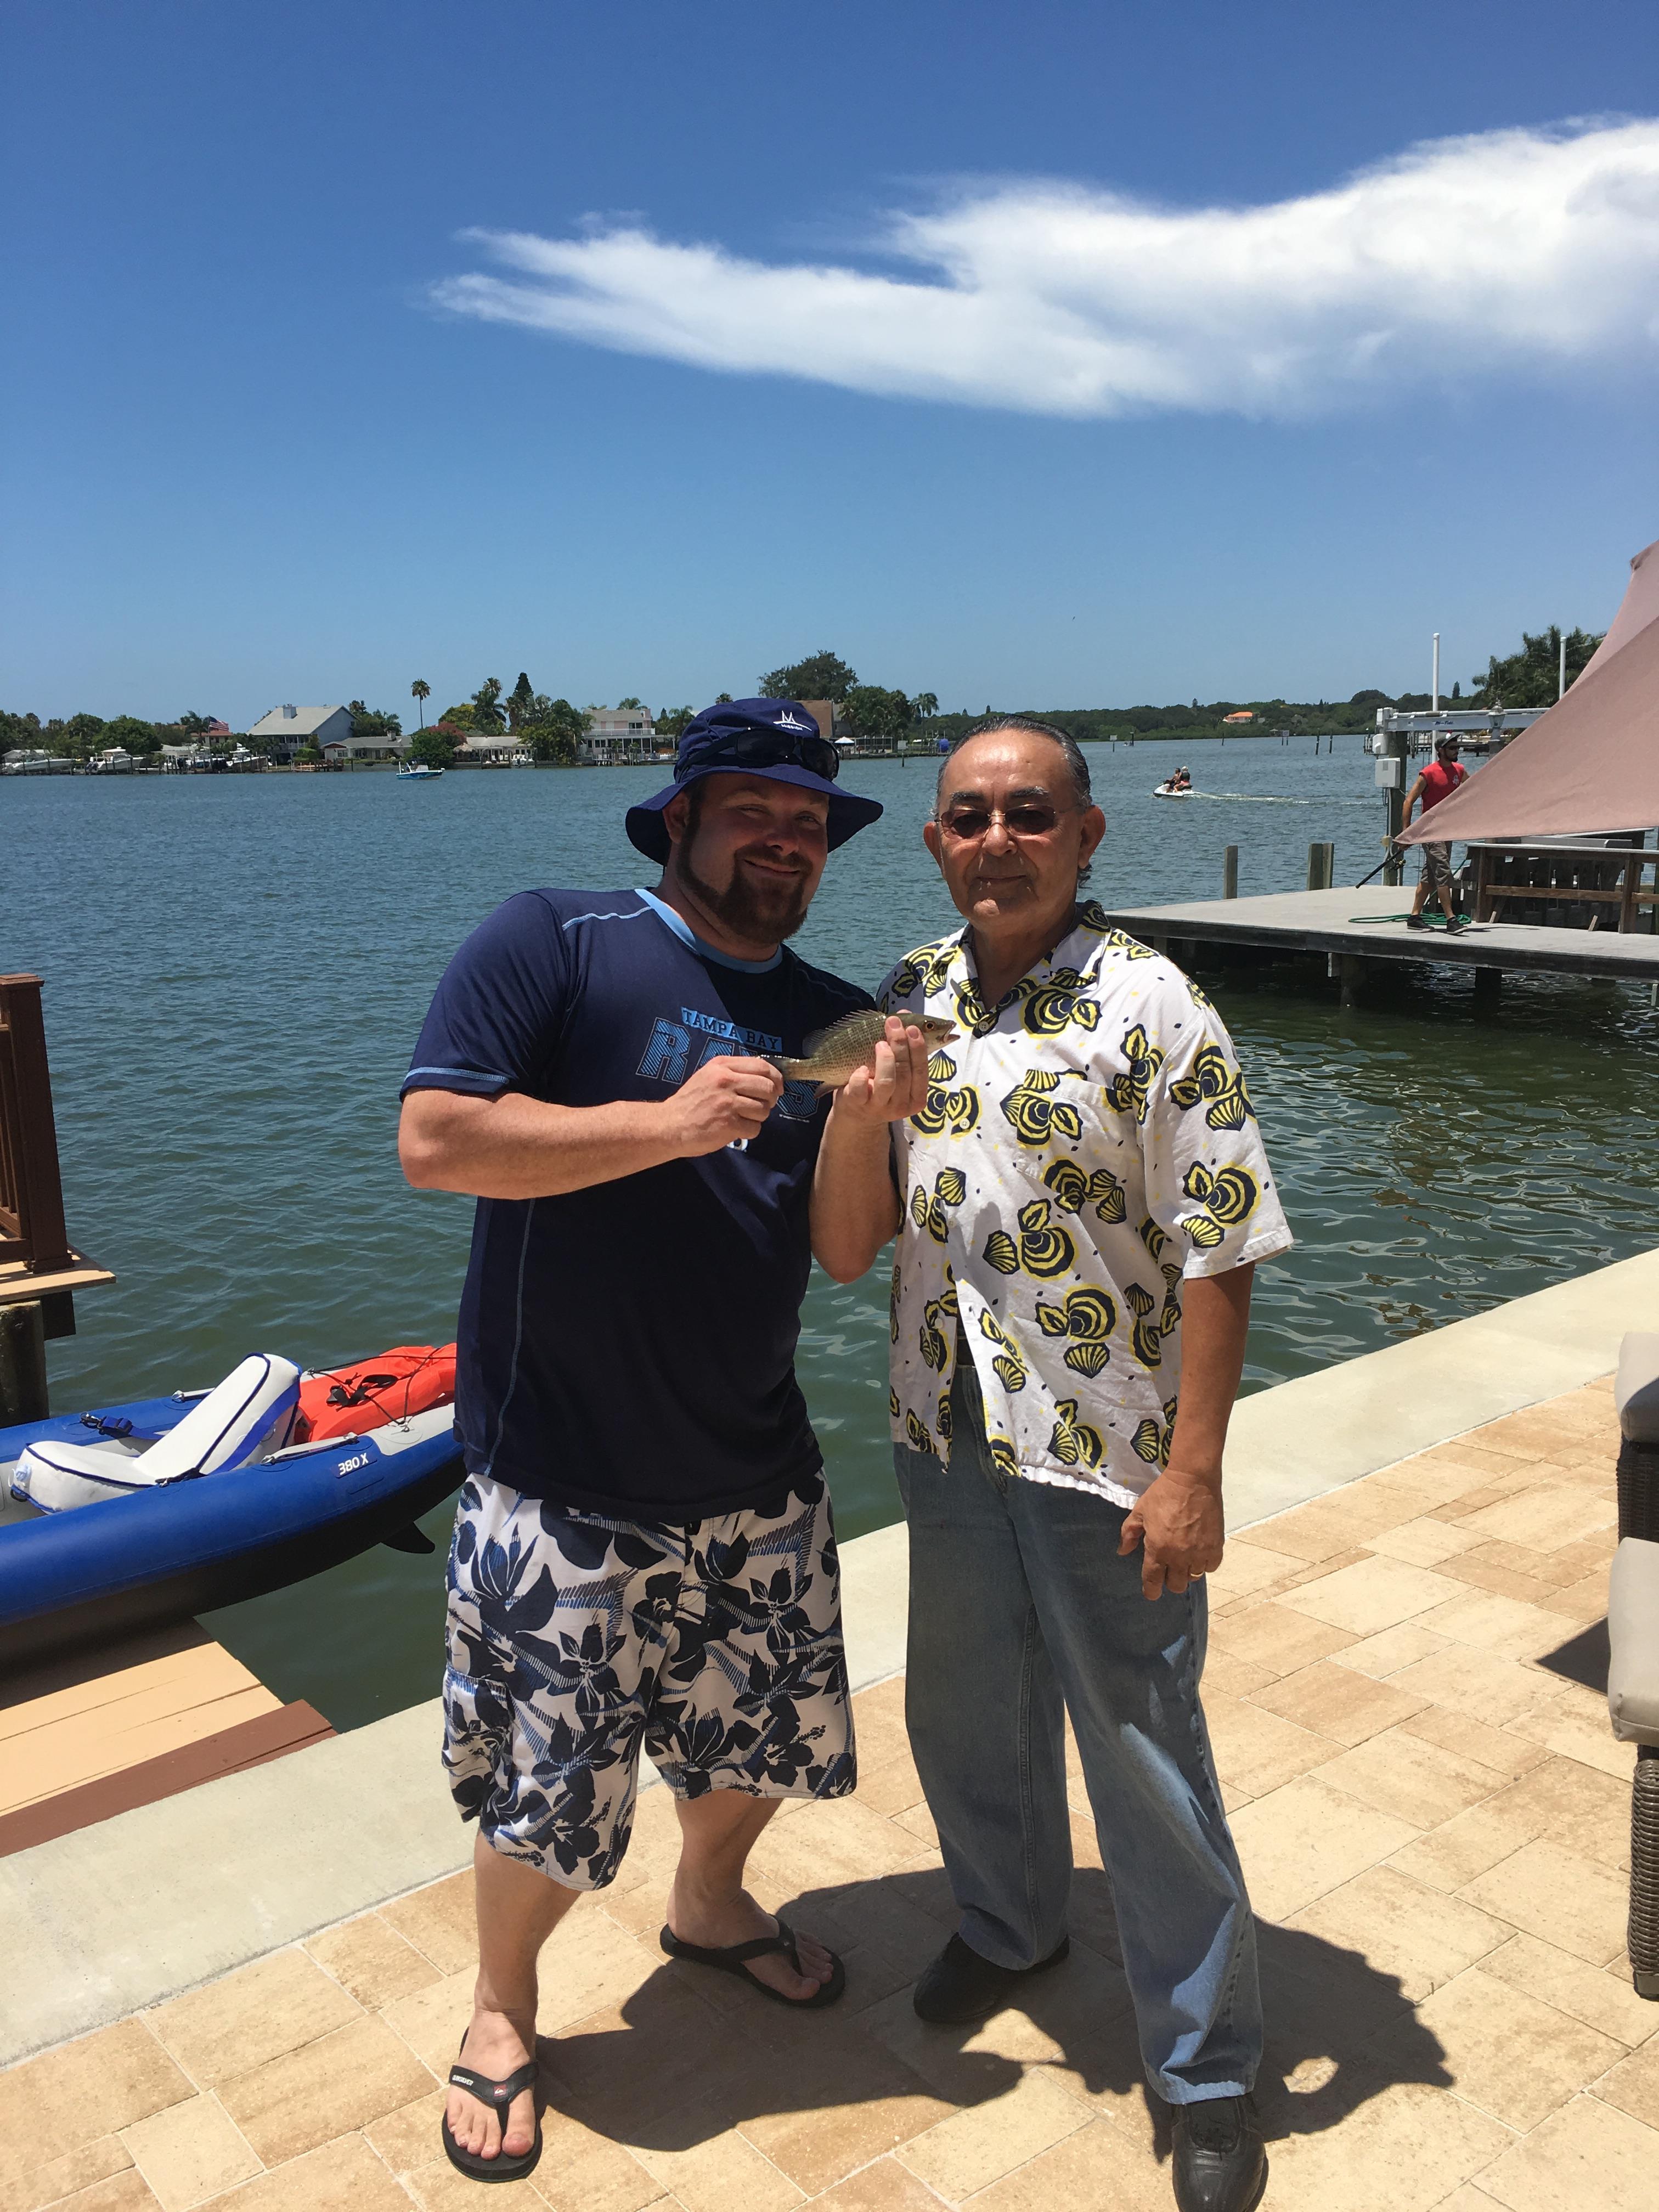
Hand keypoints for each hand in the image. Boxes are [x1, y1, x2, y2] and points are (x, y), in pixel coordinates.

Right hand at [665, 1055, 783, 1154]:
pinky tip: (735, 1129)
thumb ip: (734, 1073)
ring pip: (764, 1109)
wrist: (669, 1125)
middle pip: (768, 1087)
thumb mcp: (709, 1076)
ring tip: (742, 1118)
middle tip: (761, 1106)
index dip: (776, 1078)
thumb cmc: (691, 1102)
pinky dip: (749, 1132)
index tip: (778, 1088)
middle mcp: (726, 1080)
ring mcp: (727, 1102)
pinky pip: (755, 1128)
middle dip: (771, 1099)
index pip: (762, 1066)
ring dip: (758, 1117)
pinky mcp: (728, 1124)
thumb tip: (766, 1077)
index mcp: (722, 1066)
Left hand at [830, 1017, 932, 1126]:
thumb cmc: (879, 1086)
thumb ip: (904, 1046)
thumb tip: (904, 1012)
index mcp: (916, 1097)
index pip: (923, 1070)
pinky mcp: (857, 1105)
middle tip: (893, 1024)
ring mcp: (879, 1107)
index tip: (912, 1028)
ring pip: (887, 1081)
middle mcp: (901, 1105)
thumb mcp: (896, 1070)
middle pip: (905, 1073)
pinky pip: (860, 1088)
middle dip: (900, 1045)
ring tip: (880, 1043)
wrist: (856, 1115)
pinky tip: (862, 1066)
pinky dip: (861, 1074)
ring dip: (885, 1058)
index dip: (918, 1048)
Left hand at [1118, 1466, 1224, 1599]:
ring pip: (1193, 1577)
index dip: (1151, 1591)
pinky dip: (1205, 1563)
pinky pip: (1210, 1567)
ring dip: (1187, 1571)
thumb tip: (1122, 1552)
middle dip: (1169, 1580)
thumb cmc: (1163, 1494)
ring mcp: (1199, 1553)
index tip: (1151, 1592)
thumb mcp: (1140, 1511)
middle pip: (1175, 1585)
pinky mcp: (1216, 1546)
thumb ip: (1129, 1534)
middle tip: (1168, 1567)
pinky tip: (1199, 1552)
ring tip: (1184, 1557)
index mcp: (1158, 1549)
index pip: (1153, 1582)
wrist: (1192, 1480)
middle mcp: (1179, 1556)